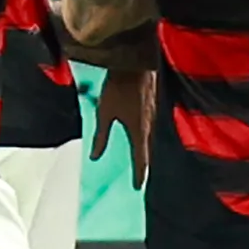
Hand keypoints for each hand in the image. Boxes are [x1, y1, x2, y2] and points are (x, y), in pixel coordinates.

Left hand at [92, 64, 154, 187]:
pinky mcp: (152, 103)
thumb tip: (94, 156)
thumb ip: (101, 136)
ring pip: (149, 137)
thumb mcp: (104, 114)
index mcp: (139, 131)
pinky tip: (141, 132)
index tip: (138, 186)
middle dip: (144, 163)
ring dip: (145, 148)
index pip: (140, 159)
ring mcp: (153, 113)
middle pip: (147, 150)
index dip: (139, 174)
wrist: (134, 62)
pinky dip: (146, 134)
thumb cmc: (117, 88)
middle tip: (141, 175)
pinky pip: (150, 124)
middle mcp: (149, 125)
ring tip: (141, 157)